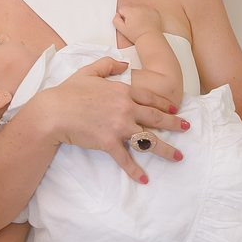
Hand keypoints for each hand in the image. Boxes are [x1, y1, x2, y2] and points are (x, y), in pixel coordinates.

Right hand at [42, 56, 186, 183]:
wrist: (54, 111)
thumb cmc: (69, 91)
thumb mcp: (89, 71)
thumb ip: (108, 64)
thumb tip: (124, 62)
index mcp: (123, 91)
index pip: (150, 98)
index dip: (164, 104)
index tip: (175, 109)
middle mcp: (126, 108)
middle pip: (156, 117)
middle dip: (174, 123)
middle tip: (187, 128)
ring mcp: (118, 126)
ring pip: (148, 139)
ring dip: (165, 149)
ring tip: (178, 156)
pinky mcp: (108, 143)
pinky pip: (125, 159)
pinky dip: (135, 171)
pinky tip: (145, 179)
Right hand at [113, 4, 161, 43]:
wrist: (150, 39)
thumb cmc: (137, 35)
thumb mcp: (122, 30)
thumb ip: (116, 20)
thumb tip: (117, 15)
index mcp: (130, 11)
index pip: (122, 9)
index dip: (123, 17)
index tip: (127, 24)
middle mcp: (139, 7)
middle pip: (131, 8)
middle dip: (131, 15)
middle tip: (134, 25)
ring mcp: (148, 9)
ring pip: (139, 9)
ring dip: (139, 15)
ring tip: (141, 25)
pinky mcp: (155, 11)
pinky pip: (148, 11)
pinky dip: (147, 15)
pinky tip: (146, 23)